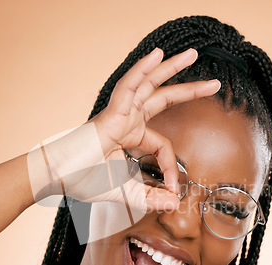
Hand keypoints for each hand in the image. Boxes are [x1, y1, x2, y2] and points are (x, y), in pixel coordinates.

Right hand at [29, 48, 219, 211]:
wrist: (56, 177)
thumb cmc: (82, 180)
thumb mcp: (124, 193)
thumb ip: (149, 198)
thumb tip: (174, 203)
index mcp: (130, 136)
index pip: (163, 146)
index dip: (172, 169)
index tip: (173, 192)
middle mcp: (127, 120)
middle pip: (163, 98)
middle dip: (189, 90)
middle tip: (215, 84)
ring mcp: (119, 114)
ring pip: (149, 84)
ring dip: (170, 68)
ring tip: (192, 54)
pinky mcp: (110, 114)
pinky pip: (128, 87)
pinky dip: (141, 70)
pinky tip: (156, 54)